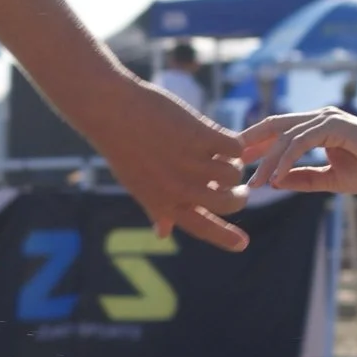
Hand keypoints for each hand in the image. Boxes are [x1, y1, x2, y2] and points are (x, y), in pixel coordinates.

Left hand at [87, 73, 249, 249]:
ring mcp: (191, 162)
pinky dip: (234, 144)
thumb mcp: (135, 184)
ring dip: (233, 166)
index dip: (224, 237)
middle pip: (227, 203)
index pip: (201, 227)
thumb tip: (163, 233)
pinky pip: (235, 148)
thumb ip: (156, 208)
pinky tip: (222, 139)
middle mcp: (179, 188)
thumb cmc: (123, 147)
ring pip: (233, 173)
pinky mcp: (201, 136)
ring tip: (222, 156)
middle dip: (239, 197)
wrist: (111, 112)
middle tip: (241, 191)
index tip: (244, 244)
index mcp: (163, 202)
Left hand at [240, 105, 356, 196]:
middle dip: (251, 144)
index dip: (256, 144)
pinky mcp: (335, 126)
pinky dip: (286, 160)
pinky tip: (276, 179)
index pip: (278, 130)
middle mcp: (320, 117)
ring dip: (267, 161)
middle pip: (274, 125)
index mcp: (317, 126)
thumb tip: (275, 182)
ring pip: (285, 136)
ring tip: (255, 183)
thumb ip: (303, 178)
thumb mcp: (330, 179)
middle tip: (230, 164)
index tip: (236, 163)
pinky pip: (301, 142)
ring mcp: (328, 118)